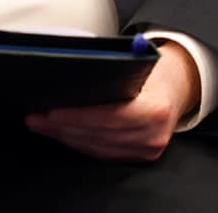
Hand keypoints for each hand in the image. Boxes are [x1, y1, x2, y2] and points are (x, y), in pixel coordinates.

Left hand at [26, 41, 199, 162]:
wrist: (181, 84)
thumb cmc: (156, 69)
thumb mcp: (140, 62)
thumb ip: (114, 70)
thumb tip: (74, 72)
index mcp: (155, 108)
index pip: (109, 117)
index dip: (77, 117)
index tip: (51, 112)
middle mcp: (154, 133)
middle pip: (98, 134)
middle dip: (62, 126)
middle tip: (36, 117)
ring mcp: (149, 148)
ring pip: (97, 147)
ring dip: (66, 136)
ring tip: (43, 124)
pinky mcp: (142, 156)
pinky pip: (103, 154)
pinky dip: (81, 144)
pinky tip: (64, 134)